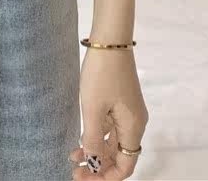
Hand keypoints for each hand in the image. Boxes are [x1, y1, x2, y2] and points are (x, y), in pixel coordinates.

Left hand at [69, 47, 147, 179]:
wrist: (110, 41)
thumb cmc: (102, 73)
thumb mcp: (93, 108)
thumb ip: (93, 139)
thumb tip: (94, 163)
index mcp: (133, 127)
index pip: (125, 166)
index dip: (106, 177)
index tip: (84, 179)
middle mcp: (134, 123)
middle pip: (119, 156)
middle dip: (98, 168)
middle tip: (75, 172)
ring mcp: (127, 112)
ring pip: (113, 142)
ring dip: (95, 152)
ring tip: (73, 157)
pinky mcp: (119, 101)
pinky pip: (110, 128)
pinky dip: (96, 136)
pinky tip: (80, 139)